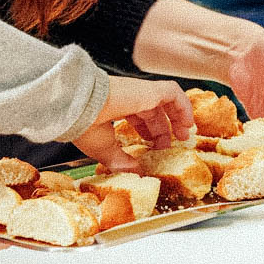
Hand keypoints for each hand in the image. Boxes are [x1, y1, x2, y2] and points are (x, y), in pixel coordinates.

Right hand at [73, 76, 192, 170]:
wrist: (76, 105)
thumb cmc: (82, 124)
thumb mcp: (104, 149)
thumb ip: (121, 161)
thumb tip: (136, 174)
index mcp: (115, 107)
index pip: (139, 116)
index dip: (150, 132)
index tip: (154, 149)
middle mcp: (128, 97)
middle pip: (153, 111)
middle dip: (164, 129)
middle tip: (170, 146)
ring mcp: (138, 92)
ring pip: (166, 98)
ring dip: (178, 116)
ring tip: (185, 133)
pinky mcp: (147, 89)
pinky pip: (172, 92)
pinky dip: (183, 105)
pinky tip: (187, 122)